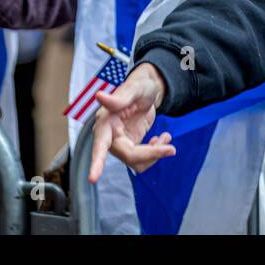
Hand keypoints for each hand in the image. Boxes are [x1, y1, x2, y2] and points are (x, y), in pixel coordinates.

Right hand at [89, 64, 173, 181]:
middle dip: (151, 154)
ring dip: (155, 153)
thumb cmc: (139, 86)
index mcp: (105, 122)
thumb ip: (119, 97)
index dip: (96, 163)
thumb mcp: (134, 88)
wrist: (149, 90)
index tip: (92, 179)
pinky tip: (162, 138)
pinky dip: (156, 152)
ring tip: (165, 137)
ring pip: (137, 162)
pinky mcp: (131, 146)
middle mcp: (110, 136)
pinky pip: (143, 159)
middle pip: (129, 156)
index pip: (100, 146)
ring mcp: (120, 143)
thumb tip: (99, 96)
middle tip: (171, 149)